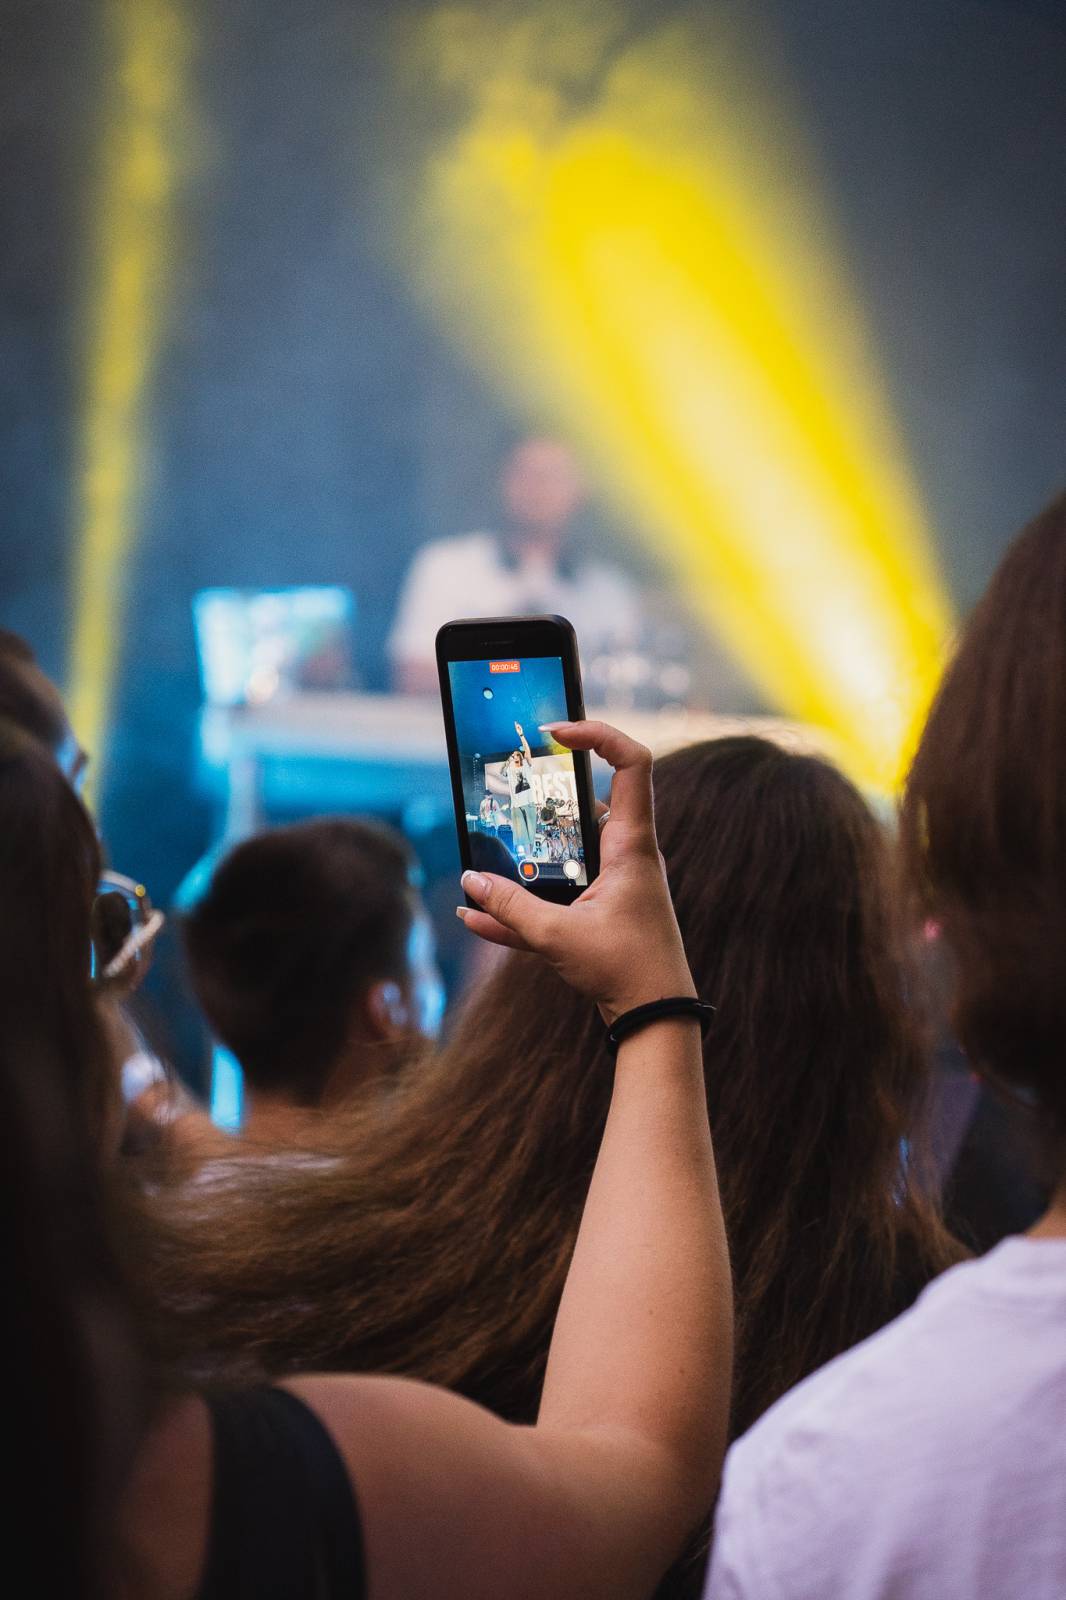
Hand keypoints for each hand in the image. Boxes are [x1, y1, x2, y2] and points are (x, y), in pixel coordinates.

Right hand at [457, 720, 693, 1021]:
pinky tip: (477, 917)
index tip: (557, 732)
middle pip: (587, 805)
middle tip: (510, 789)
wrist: (657, 1020)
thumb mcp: (558, 937)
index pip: (631, 764)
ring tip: (484, 857)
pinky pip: (556, 896)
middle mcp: (626, 856)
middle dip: (544, 798)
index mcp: (631, 846)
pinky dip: (521, 904)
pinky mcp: (601, 913)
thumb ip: (510, 909)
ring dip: (526, 855)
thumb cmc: (626, 970)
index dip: (598, 735)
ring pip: (566, 852)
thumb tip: (470, 885)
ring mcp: (614, 884)